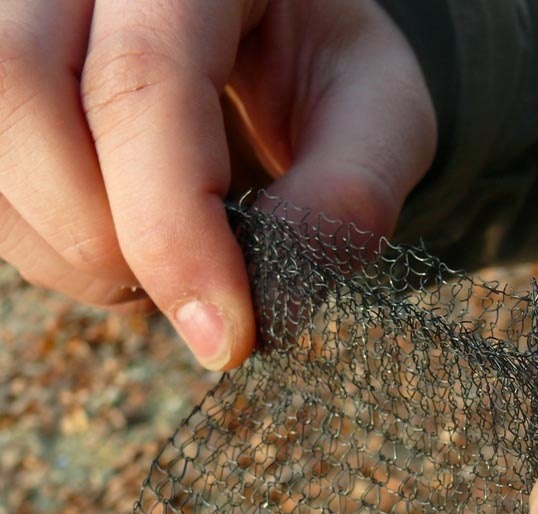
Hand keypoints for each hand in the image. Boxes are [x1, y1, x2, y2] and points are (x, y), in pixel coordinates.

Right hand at [0, 0, 435, 368]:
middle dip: (100, 235)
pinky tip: (115, 241)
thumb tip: (270, 307)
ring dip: (65, 245)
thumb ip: (347, 192)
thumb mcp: (380, 114)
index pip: (142, 83)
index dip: (172, 229)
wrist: (280, 31)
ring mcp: (21, 6)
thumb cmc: (330, 64)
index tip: (226, 336)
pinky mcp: (0, 64)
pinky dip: (43, 239)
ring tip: (160, 264)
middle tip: (191, 293)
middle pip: (19, 91)